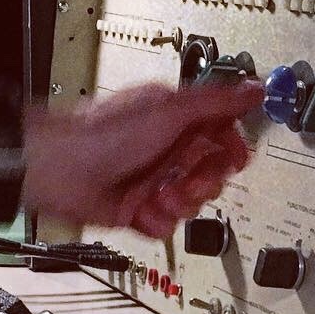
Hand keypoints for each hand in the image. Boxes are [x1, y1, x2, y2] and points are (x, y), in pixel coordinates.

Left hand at [21, 79, 263, 236]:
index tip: (232, 159)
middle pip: (212, 174)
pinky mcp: (140, 209)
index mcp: (177, 120)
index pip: (223, 136)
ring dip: (179, 203)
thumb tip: (254, 88)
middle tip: (185, 181)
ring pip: (192, 203)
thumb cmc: (104, 135)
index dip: (231, 150)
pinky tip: (142, 209)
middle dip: (203, 182)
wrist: (60, 172)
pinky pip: (167, 224)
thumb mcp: (169, 111)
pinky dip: (157, 221)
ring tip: (158, 196)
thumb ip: (216, 103)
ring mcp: (154, 181)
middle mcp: (167, 150)